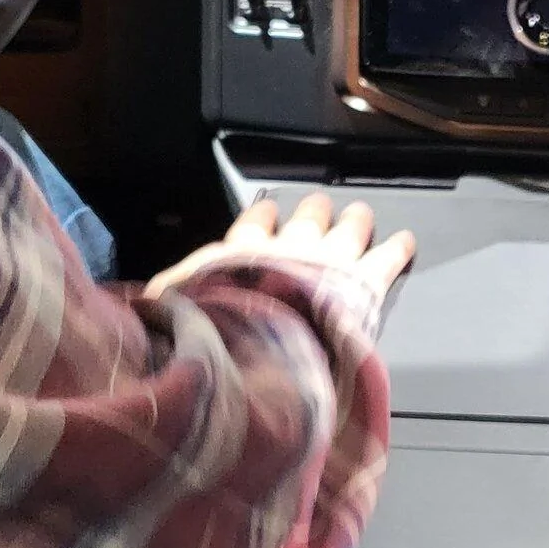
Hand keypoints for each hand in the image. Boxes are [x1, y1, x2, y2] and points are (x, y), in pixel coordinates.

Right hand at [144, 189, 414, 306]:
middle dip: (314, 214)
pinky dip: (397, 248)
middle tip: (319, 209)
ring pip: (349, 230)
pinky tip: (407, 241)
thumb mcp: (175, 310)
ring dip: (354, 224)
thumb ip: (165, 304)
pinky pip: (386, 257)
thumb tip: (141, 306)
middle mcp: (289, 247)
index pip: (252, 226)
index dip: (260, 219)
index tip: (263, 213)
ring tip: (361, 216)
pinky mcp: (363, 279)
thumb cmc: (215, 326)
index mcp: (242, 252)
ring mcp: (330, 260)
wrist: (261, 338)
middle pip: (306, 219)